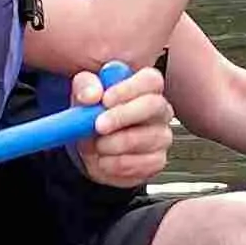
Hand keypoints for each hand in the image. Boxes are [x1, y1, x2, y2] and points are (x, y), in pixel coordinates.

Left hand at [76, 61, 175, 189]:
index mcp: (145, 87)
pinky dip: (115, 164)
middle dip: (121, 116)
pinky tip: (105, 160)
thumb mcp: (83, 95)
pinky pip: (140, 164)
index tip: (105, 100)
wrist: (92, 150)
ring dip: (112, 144)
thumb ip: (85, 87)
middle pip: (153, 105)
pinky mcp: (157, 161)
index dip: (127, 89)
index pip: (149, 80)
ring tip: (97, 146)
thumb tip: (91, 94)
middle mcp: (159, 110)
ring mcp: (162, 136)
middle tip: (98, 126)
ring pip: (143, 138)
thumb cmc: (94, 117)